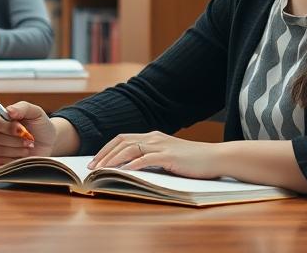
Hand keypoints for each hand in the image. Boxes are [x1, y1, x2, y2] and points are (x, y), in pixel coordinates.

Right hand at [0, 101, 53, 165]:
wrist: (47, 143)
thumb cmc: (40, 125)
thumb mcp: (35, 112)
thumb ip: (22, 108)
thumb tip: (9, 110)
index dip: (2, 123)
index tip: (20, 128)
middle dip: (14, 139)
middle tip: (29, 138)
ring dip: (16, 149)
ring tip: (28, 146)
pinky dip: (14, 158)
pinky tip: (22, 155)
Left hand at [88, 131, 223, 178]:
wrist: (215, 157)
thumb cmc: (192, 161)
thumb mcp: (167, 157)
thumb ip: (151, 159)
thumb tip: (130, 169)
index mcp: (152, 137)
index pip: (122, 139)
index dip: (106, 149)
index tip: (94, 161)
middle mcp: (154, 137)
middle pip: (121, 142)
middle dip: (103, 154)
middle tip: (91, 168)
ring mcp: (161, 145)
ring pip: (130, 148)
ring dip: (113, 159)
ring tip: (102, 170)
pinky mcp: (170, 156)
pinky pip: (147, 158)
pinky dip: (134, 163)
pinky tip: (125, 170)